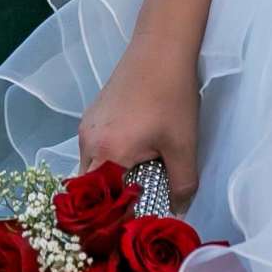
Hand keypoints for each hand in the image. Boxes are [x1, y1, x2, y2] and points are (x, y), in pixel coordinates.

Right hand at [78, 34, 200, 207]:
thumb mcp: (183, 144)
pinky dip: (109, 158)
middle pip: (89, 188)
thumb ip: (182, 185)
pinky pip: (94, 147)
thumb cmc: (172, 95)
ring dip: (110, 178)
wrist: (161, 46)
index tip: (131, 225)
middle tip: (135, 206)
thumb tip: (178, 213)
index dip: (111, 219)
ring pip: (91, 166)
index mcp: (106, 153)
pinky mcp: (93, 112)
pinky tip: (135, 152)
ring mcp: (87, 125)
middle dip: (109, 201)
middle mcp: (87, 140)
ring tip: (138, 180)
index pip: (96, 203)